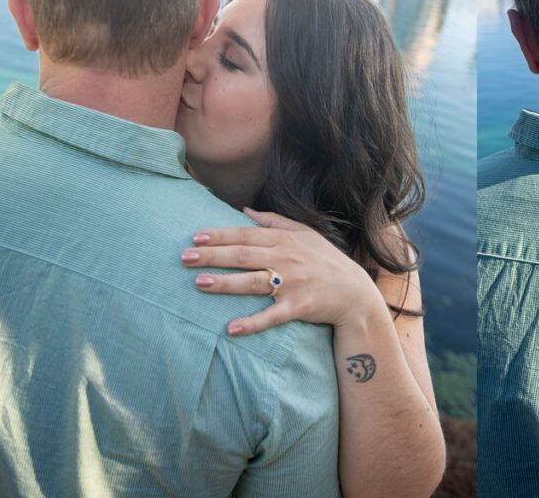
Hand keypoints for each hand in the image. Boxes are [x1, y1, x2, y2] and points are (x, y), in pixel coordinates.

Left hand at [180, 208, 385, 335]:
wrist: (354, 292)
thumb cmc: (326, 260)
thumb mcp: (305, 233)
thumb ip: (274, 221)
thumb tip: (245, 210)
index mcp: (285, 240)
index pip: (246, 235)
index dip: (221, 236)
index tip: (196, 237)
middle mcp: (286, 259)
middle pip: (244, 256)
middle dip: (213, 256)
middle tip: (184, 258)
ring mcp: (292, 284)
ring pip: (252, 282)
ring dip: (225, 283)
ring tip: (199, 283)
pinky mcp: (298, 307)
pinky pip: (272, 316)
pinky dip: (253, 323)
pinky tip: (232, 328)